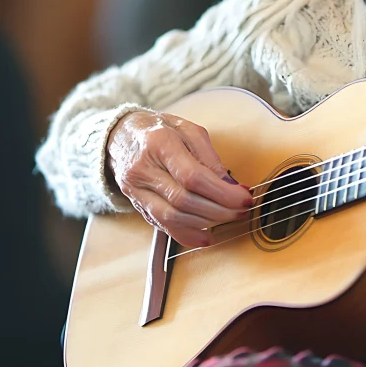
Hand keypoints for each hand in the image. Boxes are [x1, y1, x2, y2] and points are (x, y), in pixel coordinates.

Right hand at [106, 111, 251, 246]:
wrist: (120, 135)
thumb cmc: (160, 129)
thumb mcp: (189, 130)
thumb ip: (210, 157)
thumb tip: (230, 185)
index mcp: (159, 144)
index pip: (192, 177)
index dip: (222, 192)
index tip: (244, 197)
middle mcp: (143, 169)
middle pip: (184, 200)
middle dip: (219, 210)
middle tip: (242, 210)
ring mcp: (136, 190)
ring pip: (172, 217)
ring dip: (206, 223)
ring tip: (230, 218)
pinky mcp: (136, 204)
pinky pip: (162, 226)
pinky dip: (186, 234)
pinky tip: (206, 236)